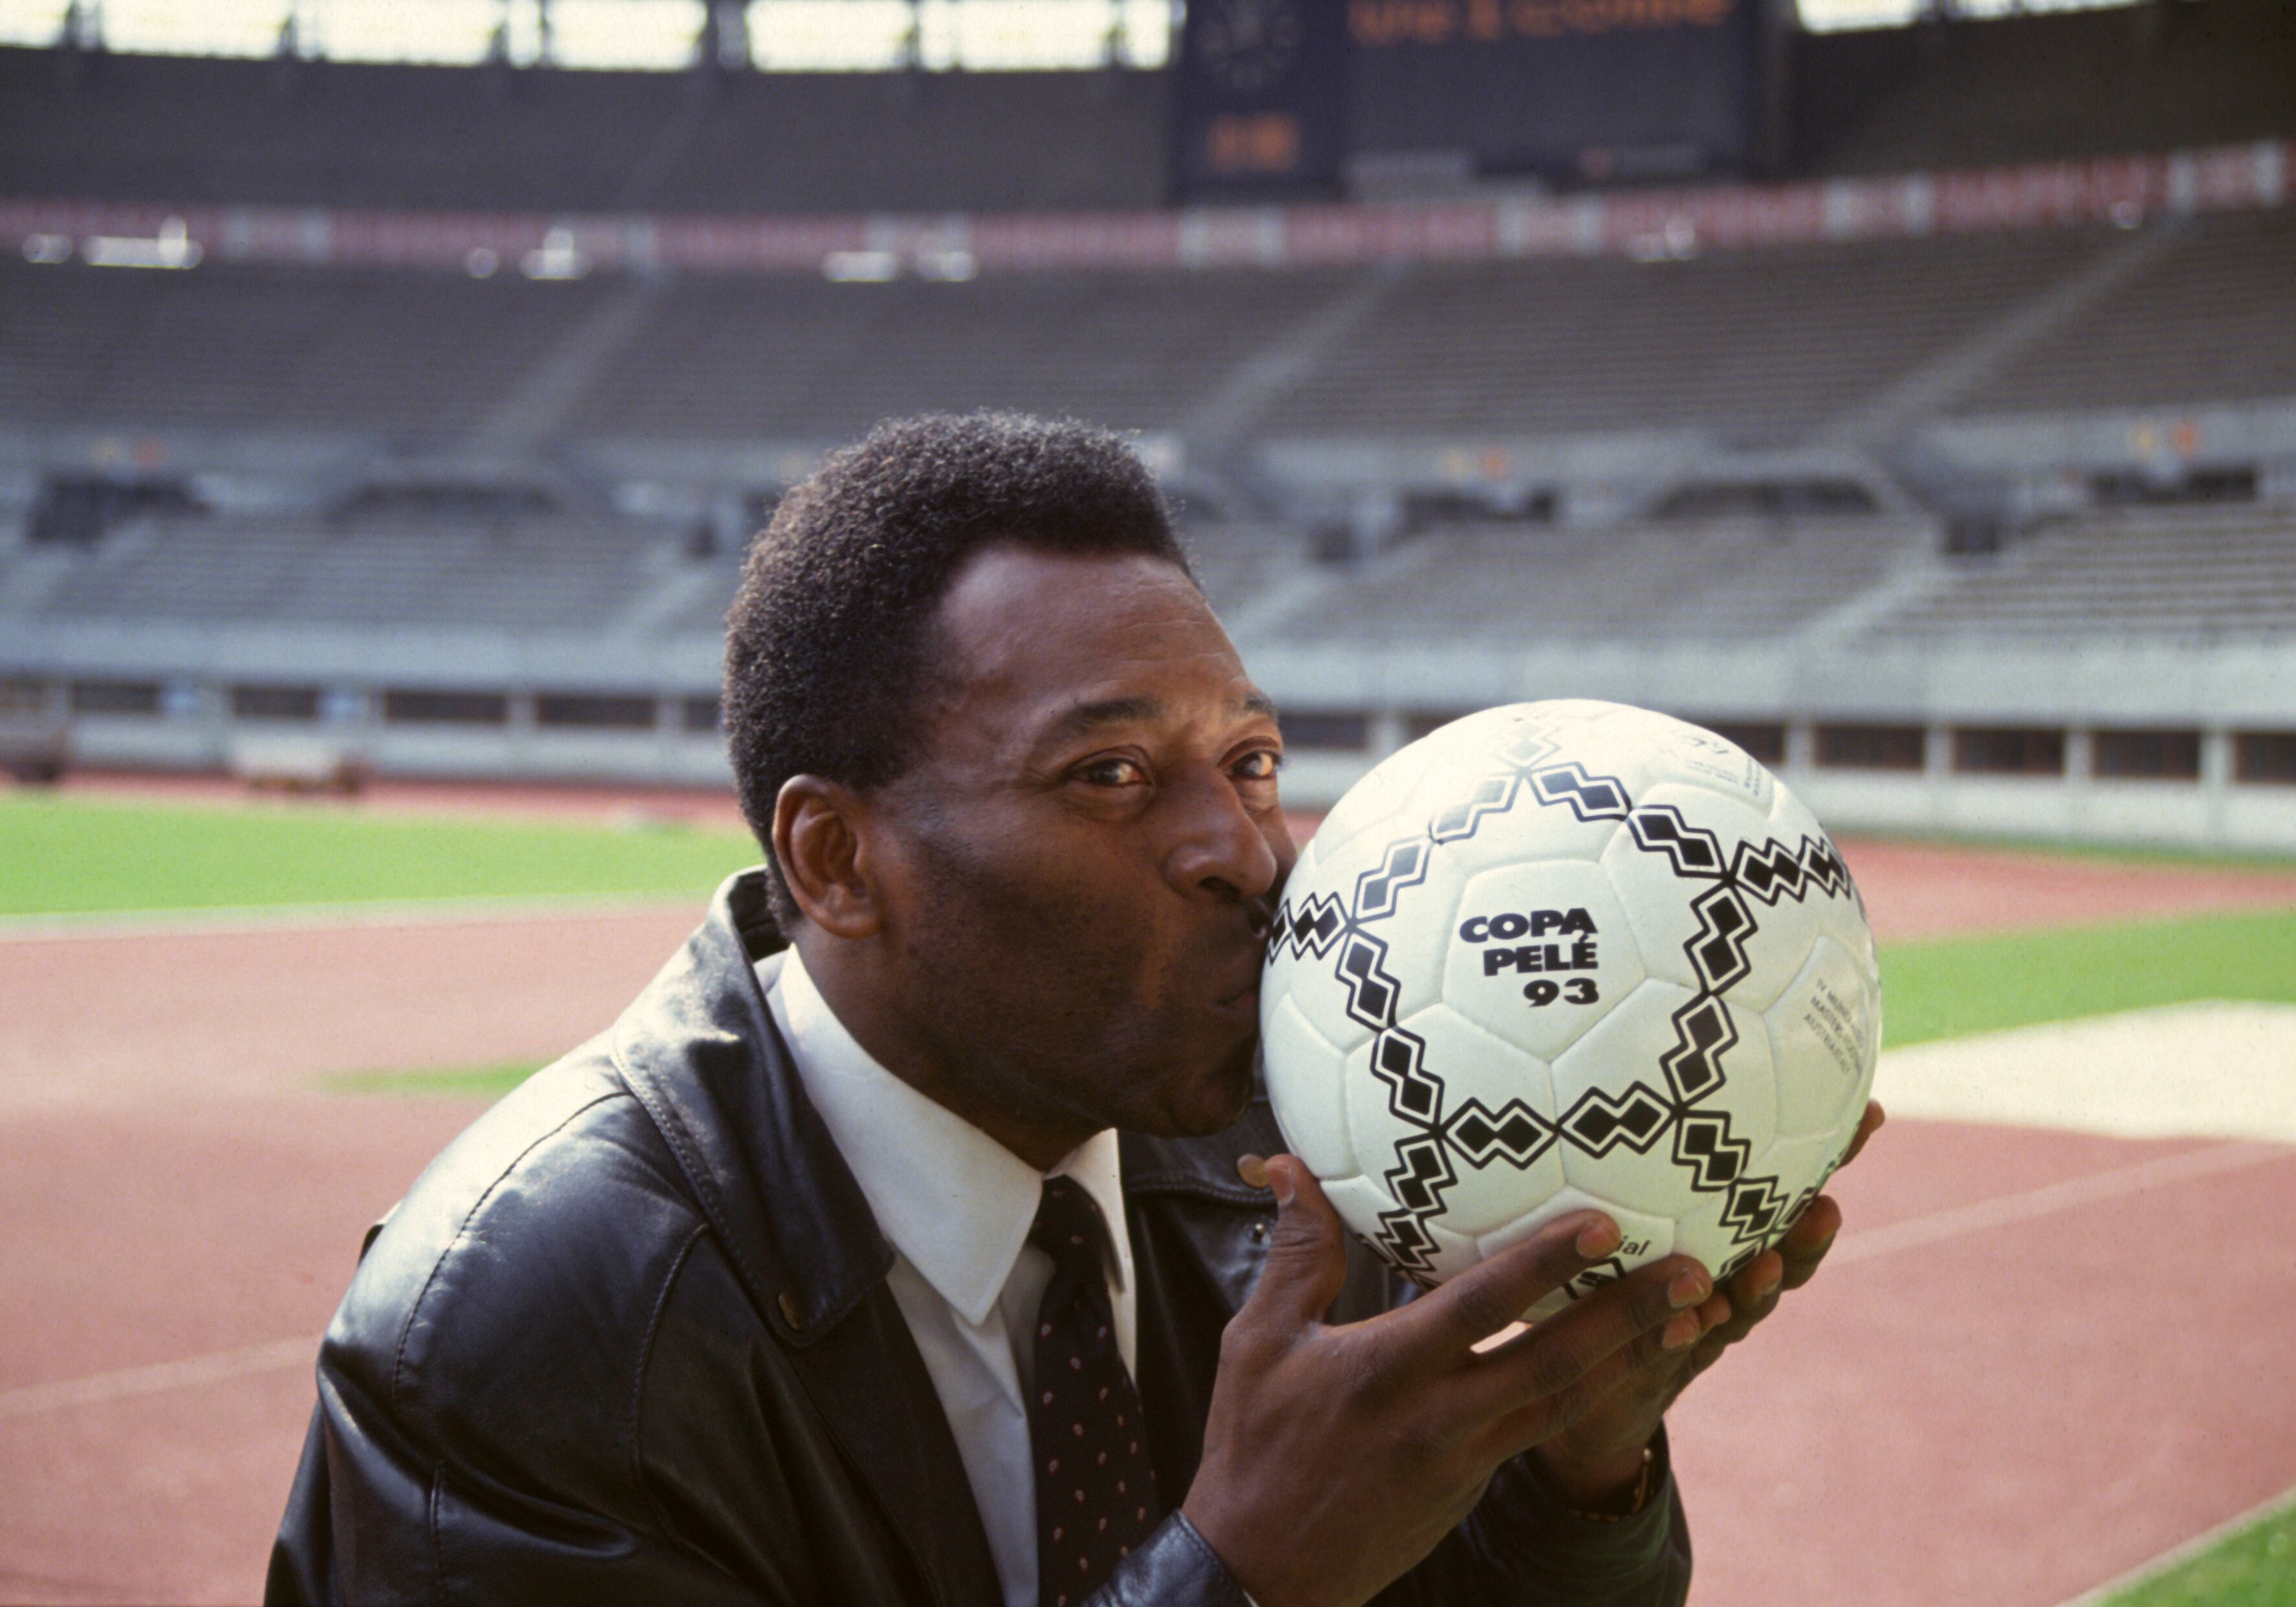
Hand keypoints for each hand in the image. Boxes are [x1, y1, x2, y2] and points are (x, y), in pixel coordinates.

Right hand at [1180, 1155, 1714, 1606]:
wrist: (1263, 1572)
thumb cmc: (1254, 1445)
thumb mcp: (1259, 1342)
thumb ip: (1295, 1252)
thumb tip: (1289, 1165)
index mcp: (1387, 1371)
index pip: (1482, 1307)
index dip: (1547, 1263)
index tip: (1606, 1222)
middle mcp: (1440, 1418)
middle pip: (1557, 1363)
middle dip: (1632, 1317)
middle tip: (1698, 1274)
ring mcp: (1464, 1462)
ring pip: (1565, 1403)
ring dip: (1633, 1360)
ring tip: (1692, 1320)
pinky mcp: (1472, 1489)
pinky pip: (1540, 1430)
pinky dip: (1590, 1395)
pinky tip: (1621, 1365)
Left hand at [1529, 1099, 1888, 1508]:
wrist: (1581, 1382)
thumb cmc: (1600, 1273)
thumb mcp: (1615, 1202)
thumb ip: (1636, 1146)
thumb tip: (1629, 1024)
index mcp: (1725, 1232)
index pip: (1784, 1190)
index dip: (1830, 1156)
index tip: (1870, 1114)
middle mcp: (1727, 1277)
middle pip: (1784, 1252)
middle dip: (1809, 1232)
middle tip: (1826, 1204)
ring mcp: (1701, 1324)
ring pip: (1743, 1304)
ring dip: (1759, 1287)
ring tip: (1766, 1265)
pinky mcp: (1661, 1363)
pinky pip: (1680, 1345)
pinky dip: (1692, 1331)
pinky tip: (1697, 1314)